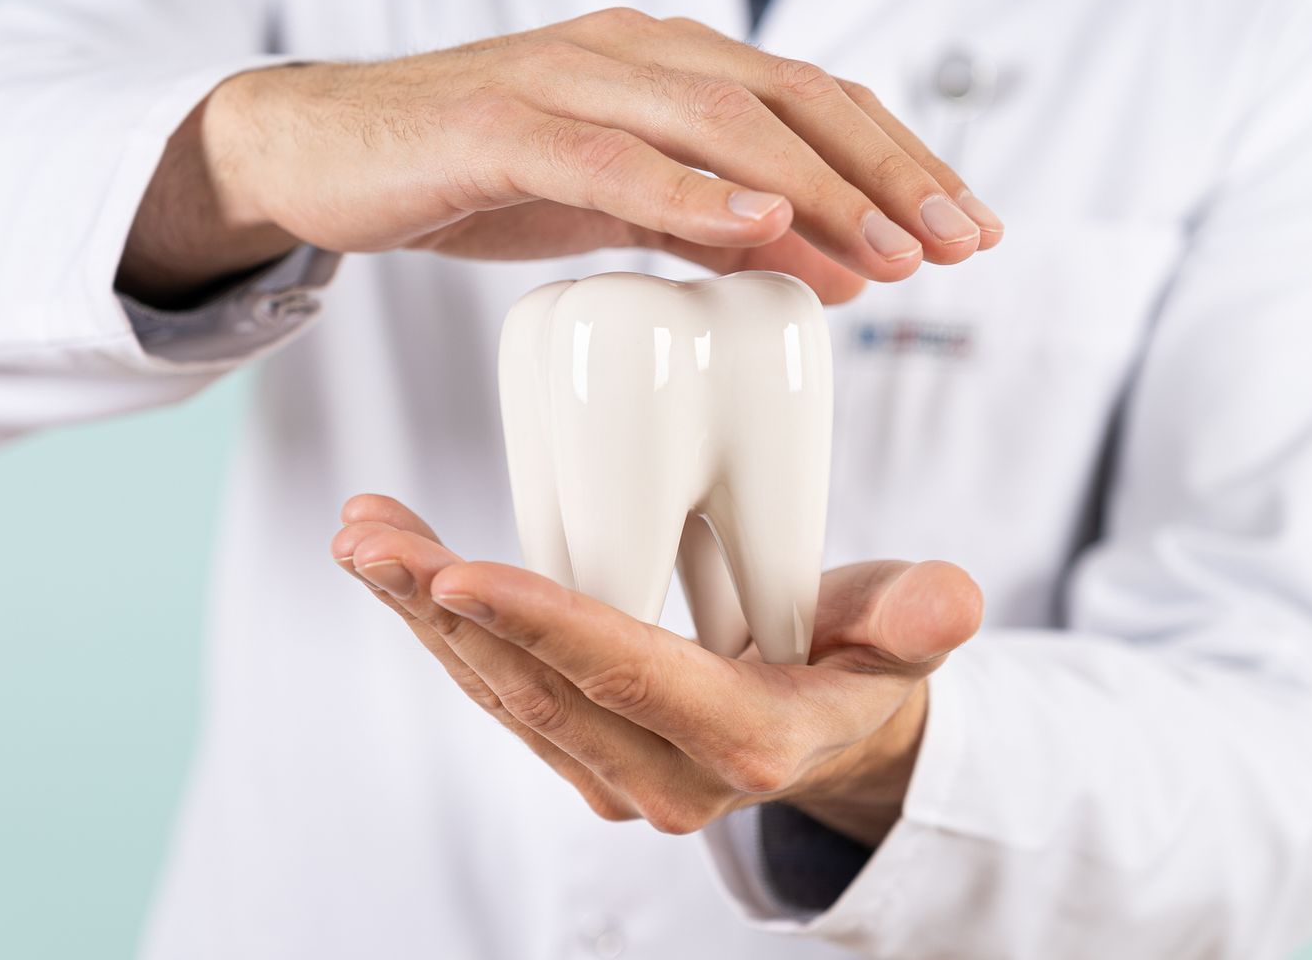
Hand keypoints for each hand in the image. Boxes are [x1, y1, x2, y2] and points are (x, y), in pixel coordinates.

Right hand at [123, 8, 1001, 305]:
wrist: (326, 152)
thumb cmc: (476, 174)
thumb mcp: (617, 208)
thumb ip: (713, 224)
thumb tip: (830, 259)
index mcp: (668, 65)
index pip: (813, 99)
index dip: (902, 158)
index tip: (971, 227)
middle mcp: (632, 50)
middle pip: (791, 97)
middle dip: (889, 172)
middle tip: (959, 243)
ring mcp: (565, 77)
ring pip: (717, 117)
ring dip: (815, 184)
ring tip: (887, 248)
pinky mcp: (498, 123)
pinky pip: (608, 154)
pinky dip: (688, 188)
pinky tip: (755, 221)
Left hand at [330, 495, 983, 845]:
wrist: (840, 728)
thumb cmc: (866, 658)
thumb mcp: (905, 635)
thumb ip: (920, 617)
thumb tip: (949, 601)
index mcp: (746, 738)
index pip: (627, 674)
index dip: (541, 622)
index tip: (457, 570)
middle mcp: (667, 778)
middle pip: (536, 685)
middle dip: (442, 608)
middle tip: (371, 535)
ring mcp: (616, 775)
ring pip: (501, 692)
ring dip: (421, 614)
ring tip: (363, 534)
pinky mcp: (582, 754)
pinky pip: (500, 692)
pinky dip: (443, 629)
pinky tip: (399, 567)